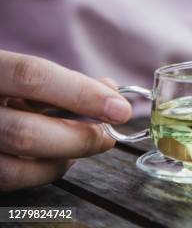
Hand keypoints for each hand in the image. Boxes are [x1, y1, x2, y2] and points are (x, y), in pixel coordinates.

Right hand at [0, 50, 131, 191]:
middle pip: (27, 131)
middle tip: (108, 135)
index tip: (120, 109)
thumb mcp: (20, 71)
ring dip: (62, 160)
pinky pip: (8, 181)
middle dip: (80, 137)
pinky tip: (57, 158)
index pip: (33, 76)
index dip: (81, 94)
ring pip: (16, 167)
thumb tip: (111, 92)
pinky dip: (43, 173)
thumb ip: (63, 80)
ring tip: (82, 146)